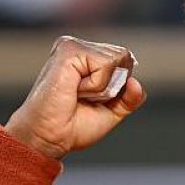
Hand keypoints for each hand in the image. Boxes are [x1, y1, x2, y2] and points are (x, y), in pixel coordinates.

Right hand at [4, 36, 146, 158]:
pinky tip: (75, 90)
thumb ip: (129, 98)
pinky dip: (96, 85)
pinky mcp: (69, 50)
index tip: (93, 100)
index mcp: (88, 57)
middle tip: (85, 98)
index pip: (125, 61)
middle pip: (125, 57)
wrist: (49, 138)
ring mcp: (73, 46)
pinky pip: (105, 64)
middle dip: (113, 85)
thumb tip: (136, 83)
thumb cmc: (73, 126)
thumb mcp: (112, 112)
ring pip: (117, 59)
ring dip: (103, 86)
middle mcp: (80, 47)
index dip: (119, 86)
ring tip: (78, 94)